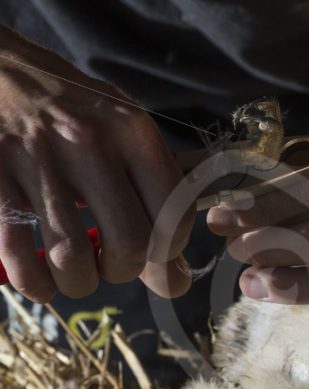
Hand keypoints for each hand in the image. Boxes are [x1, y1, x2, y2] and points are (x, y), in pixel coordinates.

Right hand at [0, 26, 194, 301]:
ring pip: (73, 256)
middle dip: (125, 271)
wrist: (1, 70)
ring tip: (78, 275)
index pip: (175, 217)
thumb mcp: (124, 135)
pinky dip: (34, 281)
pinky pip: (17, 251)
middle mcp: (88, 142)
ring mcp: (36, 158)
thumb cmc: (75, 111)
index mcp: (132, 132)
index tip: (156, 255)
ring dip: (80, 283)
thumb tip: (177, 279)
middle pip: (129, 243)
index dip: (170, 252)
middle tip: (113, 266)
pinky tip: (42, 282)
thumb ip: (155, 200)